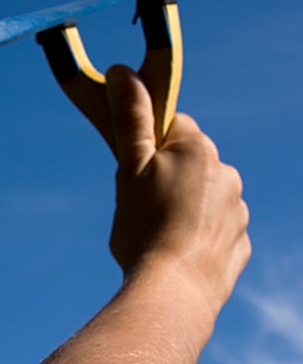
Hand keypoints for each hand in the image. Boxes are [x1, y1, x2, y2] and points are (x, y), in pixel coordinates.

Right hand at [106, 65, 249, 315]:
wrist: (174, 292)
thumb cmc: (145, 227)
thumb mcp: (129, 167)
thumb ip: (130, 118)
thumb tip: (123, 71)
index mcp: (199, 149)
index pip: (172, 125)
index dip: (147, 142)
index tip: (131, 166)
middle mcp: (227, 174)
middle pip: (187, 161)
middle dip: (163, 175)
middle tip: (136, 202)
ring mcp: (238, 212)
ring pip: (202, 196)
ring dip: (181, 205)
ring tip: (153, 233)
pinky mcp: (239, 245)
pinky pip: (214, 229)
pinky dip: (195, 235)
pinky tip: (173, 251)